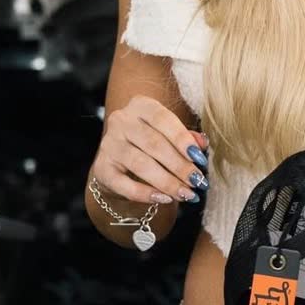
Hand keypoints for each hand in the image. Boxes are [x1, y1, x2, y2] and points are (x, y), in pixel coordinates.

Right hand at [91, 95, 209, 206]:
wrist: (120, 162)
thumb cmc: (151, 143)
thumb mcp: (168, 134)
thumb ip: (186, 137)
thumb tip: (203, 143)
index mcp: (140, 106)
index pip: (162, 118)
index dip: (182, 138)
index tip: (200, 158)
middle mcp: (121, 121)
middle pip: (153, 144)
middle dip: (179, 165)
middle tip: (197, 181)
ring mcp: (109, 144)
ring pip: (141, 164)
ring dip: (167, 182)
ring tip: (186, 193)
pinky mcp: (101, 168)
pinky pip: (124, 184)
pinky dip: (145, 193)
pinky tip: (165, 199)